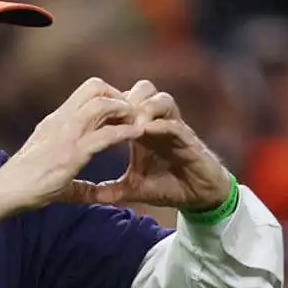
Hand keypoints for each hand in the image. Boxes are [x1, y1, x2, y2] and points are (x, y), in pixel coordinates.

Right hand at [0, 78, 141, 224]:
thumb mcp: (56, 174)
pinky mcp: (72, 152)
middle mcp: (61, 120)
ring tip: (138, 121)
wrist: (7, 191)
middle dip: (118, 95)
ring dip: (125, 109)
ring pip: (102, 103)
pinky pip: (106, 134)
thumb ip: (81, 182)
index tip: (122, 112)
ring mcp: (66, 133)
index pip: (86, 92)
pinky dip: (126, 131)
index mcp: (56, 121)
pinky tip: (138, 134)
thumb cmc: (26, 184)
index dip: (109, 96)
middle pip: (95, 86)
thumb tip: (99, 194)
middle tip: (132, 113)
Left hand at [81, 80, 232, 210]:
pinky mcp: (189, 140)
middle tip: (113, 115)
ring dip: (145, 107)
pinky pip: (175, 124)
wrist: (199, 196)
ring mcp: (175, 128)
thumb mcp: (134, 189)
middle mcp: (158, 123)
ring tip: (131, 122)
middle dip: (127, 97)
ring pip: (161, 99)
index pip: (125, 102)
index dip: (109, 105)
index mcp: (143, 130)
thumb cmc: (169, 186)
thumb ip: (112, 190)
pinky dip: (160, 124)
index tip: (91, 116)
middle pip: (143, 90)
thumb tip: (89, 196)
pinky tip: (146, 131)